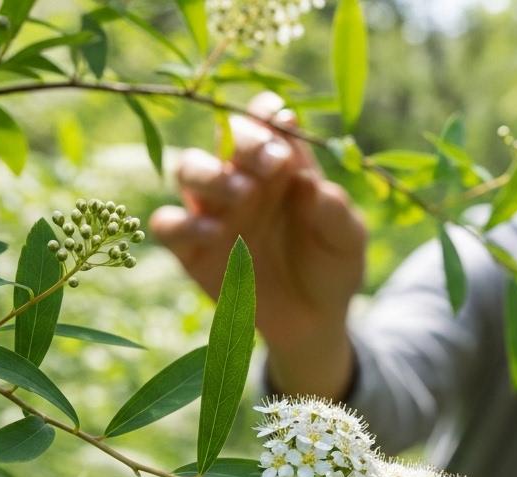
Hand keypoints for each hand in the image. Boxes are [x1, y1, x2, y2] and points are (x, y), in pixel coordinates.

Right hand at [149, 93, 365, 396]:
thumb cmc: (333, 268)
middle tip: (273, 162)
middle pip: (224, 135)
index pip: (265, 120)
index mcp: (281, 164)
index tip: (284, 123)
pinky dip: (184, 223)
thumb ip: (335, 211)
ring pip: (188, 168)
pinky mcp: (192, 249)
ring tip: (244, 193)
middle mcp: (242, 178)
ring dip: (211, 172)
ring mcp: (214, 211)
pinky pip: (168, 224)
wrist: (314, 321)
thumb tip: (307, 181)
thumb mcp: (348, 241)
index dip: (267, 114)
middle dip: (245, 138)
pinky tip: (216, 234)